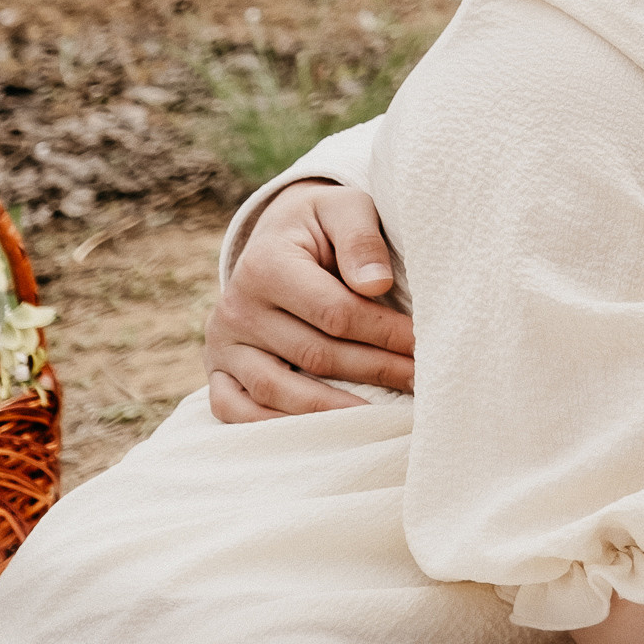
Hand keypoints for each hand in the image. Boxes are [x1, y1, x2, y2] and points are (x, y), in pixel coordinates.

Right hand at [205, 180, 413, 417]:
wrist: (278, 237)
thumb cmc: (323, 225)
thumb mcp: (344, 208)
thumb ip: (360, 238)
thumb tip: (376, 284)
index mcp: (267, 263)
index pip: (335, 312)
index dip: (385, 333)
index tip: (425, 347)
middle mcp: (236, 307)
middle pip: (315, 355)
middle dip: (376, 372)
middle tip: (422, 384)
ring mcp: (222, 344)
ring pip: (279, 391)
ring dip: (336, 411)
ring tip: (383, 419)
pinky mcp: (217, 371)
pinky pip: (236, 412)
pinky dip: (277, 429)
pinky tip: (323, 435)